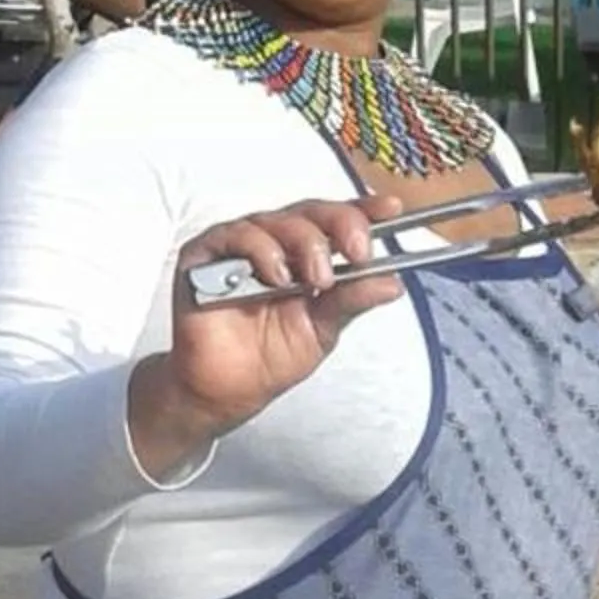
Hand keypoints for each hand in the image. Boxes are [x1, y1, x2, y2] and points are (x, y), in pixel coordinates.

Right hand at [128, 196, 406, 476]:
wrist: (228, 390)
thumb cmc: (271, 356)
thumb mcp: (323, 329)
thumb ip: (352, 302)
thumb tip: (392, 283)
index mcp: (307, 256)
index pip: (337, 222)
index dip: (364, 210)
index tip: (392, 208)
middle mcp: (275, 242)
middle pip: (312, 212)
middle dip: (342, 225)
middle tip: (359, 253)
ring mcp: (241, 245)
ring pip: (279, 220)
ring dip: (306, 245)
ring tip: (316, 281)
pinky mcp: (206, 254)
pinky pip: (236, 235)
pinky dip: (261, 251)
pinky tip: (276, 278)